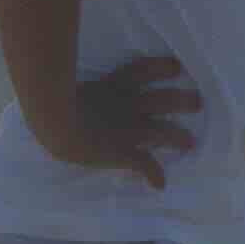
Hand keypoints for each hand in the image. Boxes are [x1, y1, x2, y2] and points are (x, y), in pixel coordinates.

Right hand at [24, 44, 201, 182]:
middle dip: (179, 100)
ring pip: (160, 130)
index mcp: (109, 88)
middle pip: (159, 99)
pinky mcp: (123, 150)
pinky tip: (160, 184)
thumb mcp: (58, 83)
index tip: (176, 65)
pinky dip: (153, 174)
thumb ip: (59, 72)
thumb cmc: (52, 102)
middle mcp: (123, 106)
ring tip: (191, 142)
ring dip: (177, 136)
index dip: (158, 67)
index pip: (138, 72)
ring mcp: (125, 129)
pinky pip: (144, 164)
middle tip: (199, 100)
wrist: (55, 124)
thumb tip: (45, 59)